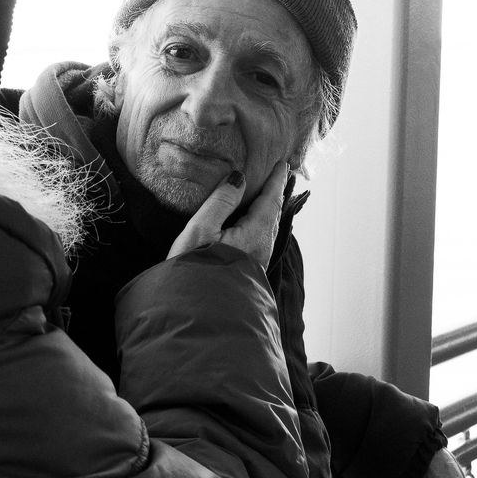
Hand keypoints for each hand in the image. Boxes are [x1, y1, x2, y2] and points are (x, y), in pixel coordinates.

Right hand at [167, 161, 288, 269]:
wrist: (195, 314)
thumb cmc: (194, 270)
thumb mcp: (200, 230)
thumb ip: (220, 202)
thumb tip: (239, 177)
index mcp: (254, 234)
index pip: (270, 200)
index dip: (275, 180)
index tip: (282, 163)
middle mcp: (262, 248)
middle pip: (273, 214)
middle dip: (276, 193)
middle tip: (279, 175)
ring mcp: (257, 262)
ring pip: (269, 228)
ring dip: (270, 209)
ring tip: (269, 196)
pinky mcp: (248, 271)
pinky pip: (262, 238)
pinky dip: (263, 222)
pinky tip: (255, 224)